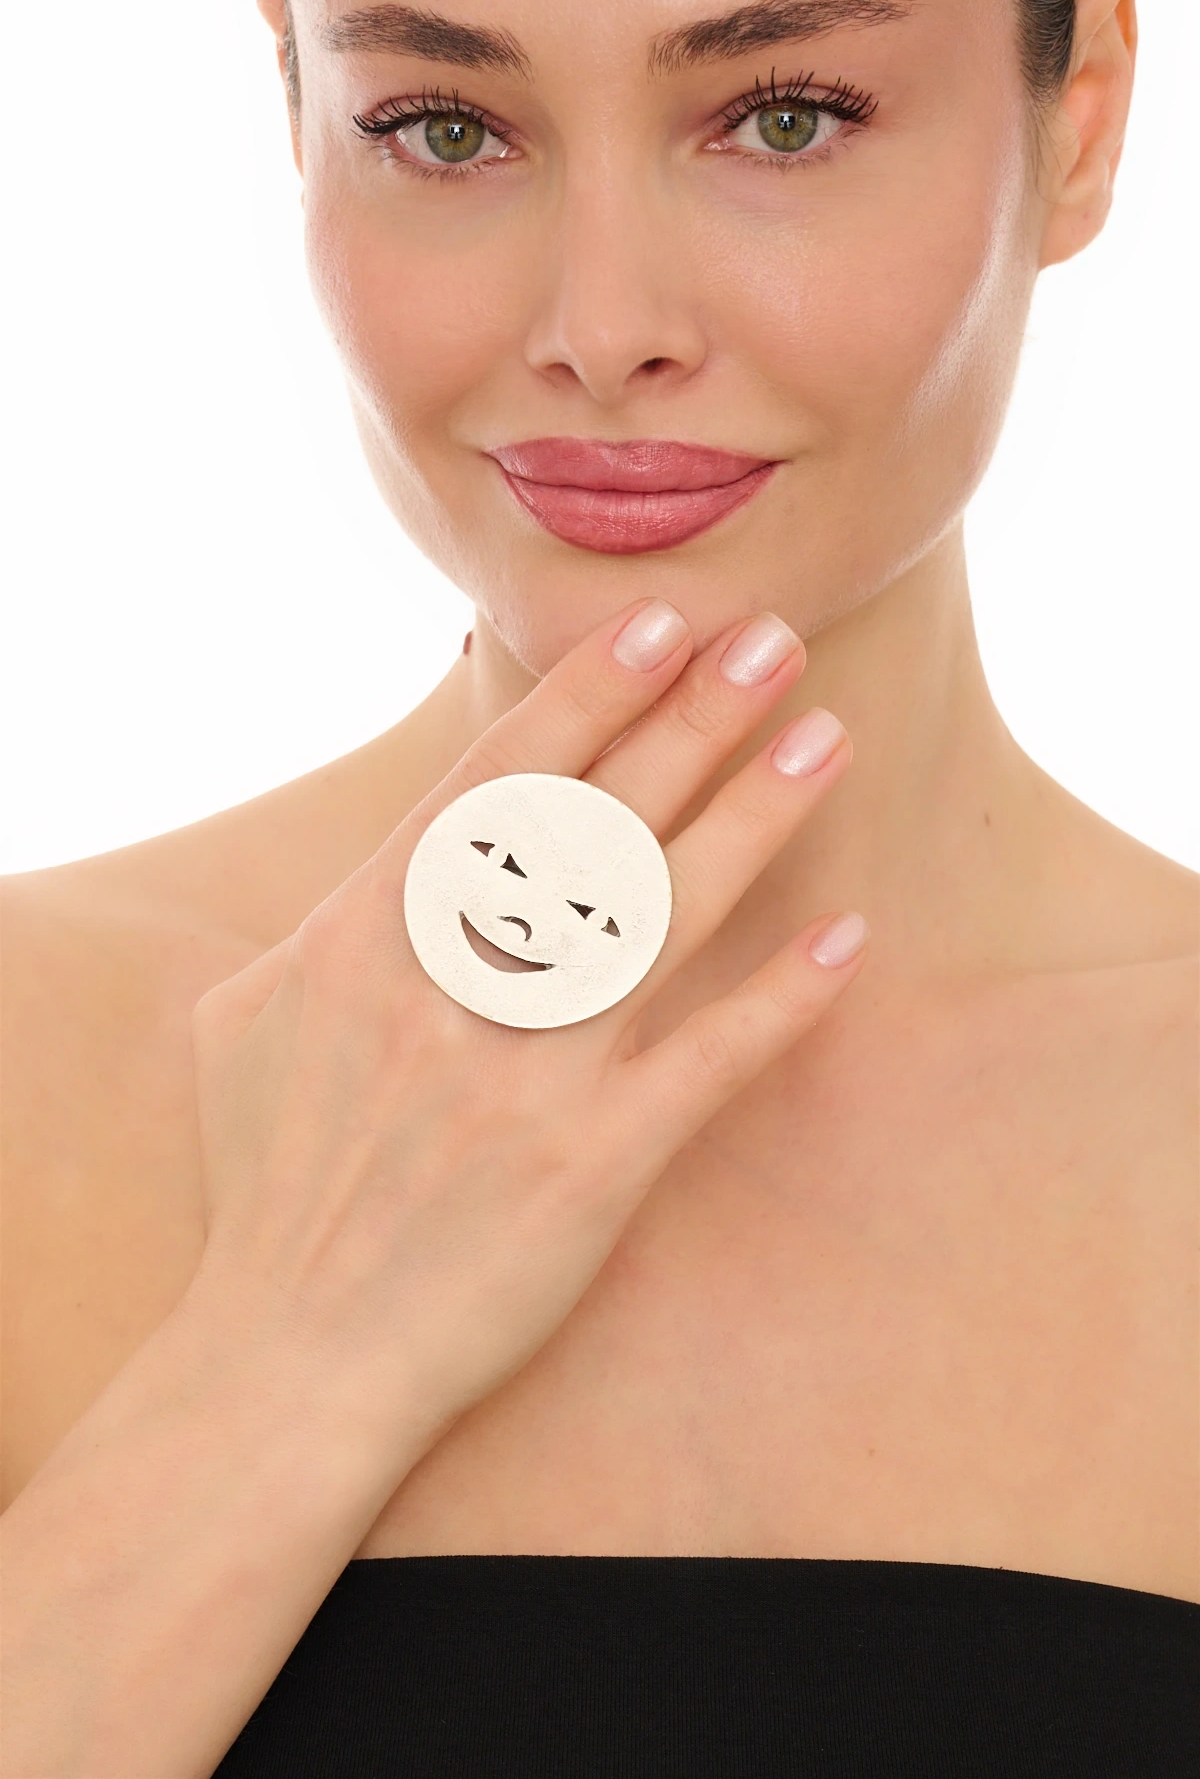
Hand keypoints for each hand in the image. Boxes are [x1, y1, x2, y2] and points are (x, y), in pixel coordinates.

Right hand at [189, 599, 864, 1470]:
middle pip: (594, 819)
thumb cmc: (269, 1184)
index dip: (588, 693)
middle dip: (690, 716)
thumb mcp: (249, 1022)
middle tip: (771, 638)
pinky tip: (845, 940)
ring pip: (660, 914)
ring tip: (823, 737)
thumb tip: (398, 860)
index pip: (496, 781)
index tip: (660, 624)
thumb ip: (328, 926)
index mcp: (364, 935)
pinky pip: (703, 1062)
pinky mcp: (590, 1165)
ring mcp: (526, 1075)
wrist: (294, 1353)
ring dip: (752, 816)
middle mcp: (450, 987)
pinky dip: (778, 998)